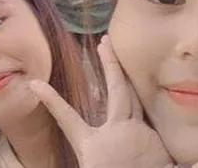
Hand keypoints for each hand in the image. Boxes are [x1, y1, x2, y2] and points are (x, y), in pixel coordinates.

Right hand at [30, 36, 171, 167]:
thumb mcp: (93, 160)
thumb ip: (88, 142)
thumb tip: (55, 114)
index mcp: (92, 145)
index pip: (67, 117)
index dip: (51, 99)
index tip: (36, 84)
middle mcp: (119, 134)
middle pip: (117, 90)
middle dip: (110, 63)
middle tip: (105, 42)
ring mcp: (140, 137)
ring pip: (134, 100)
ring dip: (126, 77)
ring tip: (116, 54)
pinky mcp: (160, 147)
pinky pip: (152, 121)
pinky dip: (147, 107)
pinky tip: (145, 90)